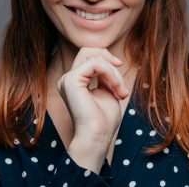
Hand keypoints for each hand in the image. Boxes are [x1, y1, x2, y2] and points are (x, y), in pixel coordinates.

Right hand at [57, 47, 129, 170]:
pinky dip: (111, 73)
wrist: (98, 136)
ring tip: (121, 91)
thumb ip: (106, 74)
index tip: (120, 77)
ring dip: (114, 72)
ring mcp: (67, 79)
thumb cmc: (104, 119)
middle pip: (88, 51)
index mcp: (75, 82)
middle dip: (110, 62)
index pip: (89, 57)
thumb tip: (110, 58)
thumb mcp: (108, 90)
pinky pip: (95, 64)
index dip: (107, 61)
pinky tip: (116, 89)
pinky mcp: (71, 80)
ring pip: (95, 57)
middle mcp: (67, 79)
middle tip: (120, 85)